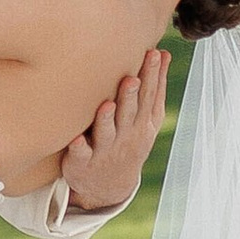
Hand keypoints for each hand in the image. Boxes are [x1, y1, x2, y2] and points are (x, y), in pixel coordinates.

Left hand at [59, 46, 169, 216]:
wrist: (110, 186)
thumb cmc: (129, 139)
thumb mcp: (148, 119)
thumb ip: (155, 87)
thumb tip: (163, 52)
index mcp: (142, 123)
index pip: (149, 97)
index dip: (152, 76)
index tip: (154, 53)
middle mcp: (126, 136)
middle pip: (129, 113)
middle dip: (130, 96)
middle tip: (131, 78)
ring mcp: (105, 150)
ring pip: (106, 133)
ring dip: (106, 120)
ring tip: (107, 105)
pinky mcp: (83, 161)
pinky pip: (81, 154)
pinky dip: (79, 148)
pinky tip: (76, 140)